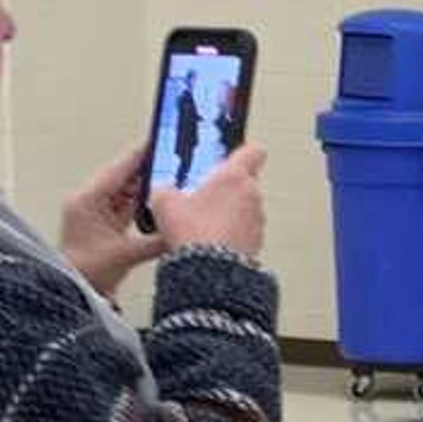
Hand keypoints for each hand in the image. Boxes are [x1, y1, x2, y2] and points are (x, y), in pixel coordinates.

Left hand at [60, 146, 158, 295]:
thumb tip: (181, 230)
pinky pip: (127, 206)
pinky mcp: (104, 224)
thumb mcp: (126, 254)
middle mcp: (89, 202)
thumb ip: (157, 240)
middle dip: (148, 169)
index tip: (158, 140)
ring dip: (147, 187)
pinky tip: (160, 201)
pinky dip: (143, 203)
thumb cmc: (84, 273)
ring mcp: (96, 213)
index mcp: (87, 201)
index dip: (140, 154)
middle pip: (124, 177)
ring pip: (127, 191)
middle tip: (173, 159)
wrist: (72, 292)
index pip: (119, 170)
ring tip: (172, 178)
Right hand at [149, 143, 268, 263]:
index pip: (252, 151)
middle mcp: (252, 195)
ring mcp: (257, 220)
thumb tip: (165, 190)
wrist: (211, 270)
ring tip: (204, 221)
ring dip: (229, 211)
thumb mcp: (165, 202)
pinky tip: (210, 239)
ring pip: (245, 207)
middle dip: (226, 187)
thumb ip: (166, 189)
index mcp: (234, 176)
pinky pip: (244, 230)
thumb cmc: (195, 233)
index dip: (242, 152)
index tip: (234, 153)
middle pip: (245, 181)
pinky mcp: (256, 242)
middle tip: (205, 194)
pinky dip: (231, 231)